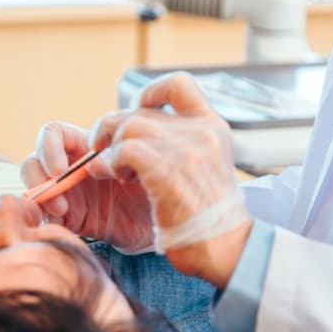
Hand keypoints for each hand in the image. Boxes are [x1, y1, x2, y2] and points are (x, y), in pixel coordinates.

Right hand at [21, 122, 153, 251]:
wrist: (171, 225)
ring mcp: (67, 193)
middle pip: (34, 161)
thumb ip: (130, 155)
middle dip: (37, 176)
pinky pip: (42, 217)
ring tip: (60, 211)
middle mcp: (72, 167)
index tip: (61, 171)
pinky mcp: (68, 220)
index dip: (49, 148)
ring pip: (33, 188)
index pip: (53, 135)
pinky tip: (60, 225)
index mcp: (88, 147)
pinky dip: (43, 219)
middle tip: (57, 197)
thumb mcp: (152, 164)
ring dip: (38, 198)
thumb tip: (105, 160)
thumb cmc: (164, 186)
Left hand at [91, 73, 251, 286]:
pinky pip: (123, 150)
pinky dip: (112, 163)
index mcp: (211, 127)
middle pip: (138, 111)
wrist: (226, 248)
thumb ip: (180, 144)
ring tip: (116, 172)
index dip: (149, 92)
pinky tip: (120, 179)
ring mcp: (186, 148)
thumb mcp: (204, 167)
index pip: (179, 83)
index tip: (136, 114)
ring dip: (111, 150)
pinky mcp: (167, 170)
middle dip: (113, 131)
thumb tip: (136, 133)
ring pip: (127, 126)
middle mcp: (201, 131)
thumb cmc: (207, 217)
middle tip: (107, 154)